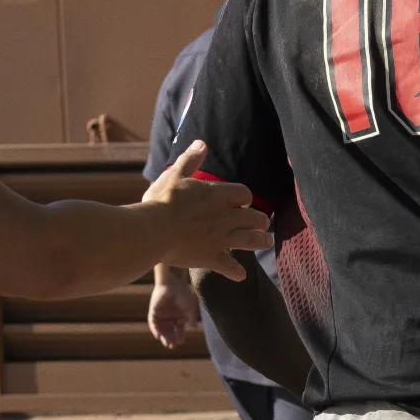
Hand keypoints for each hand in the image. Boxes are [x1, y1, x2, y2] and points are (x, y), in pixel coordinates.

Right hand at [139, 142, 270, 281]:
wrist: (154, 230)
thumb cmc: (161, 201)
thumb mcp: (174, 175)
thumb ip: (190, 160)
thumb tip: (202, 143)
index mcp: (218, 195)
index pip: (243, 194)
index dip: (244, 197)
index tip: (241, 201)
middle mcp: (225, 217)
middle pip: (253, 217)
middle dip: (259, 219)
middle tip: (262, 222)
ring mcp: (221, 239)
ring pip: (250, 240)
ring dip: (260, 241)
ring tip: (265, 242)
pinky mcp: (211, 258)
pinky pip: (230, 267)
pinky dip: (236, 272)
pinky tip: (240, 276)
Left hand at [147, 268, 199, 349]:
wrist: (172, 282)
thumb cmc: (183, 292)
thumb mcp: (190, 307)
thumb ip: (191, 318)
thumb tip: (194, 328)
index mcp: (180, 316)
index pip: (179, 329)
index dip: (180, 336)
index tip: (180, 342)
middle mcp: (170, 316)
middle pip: (170, 331)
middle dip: (171, 339)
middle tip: (172, 346)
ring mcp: (161, 314)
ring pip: (162, 329)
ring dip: (164, 337)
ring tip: (167, 344)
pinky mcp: (154, 311)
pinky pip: (153, 323)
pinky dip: (155, 330)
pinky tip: (158, 336)